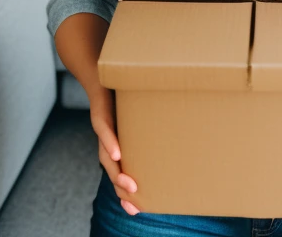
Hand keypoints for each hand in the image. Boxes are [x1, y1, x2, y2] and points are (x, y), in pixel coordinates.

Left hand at [89, 85, 139, 215]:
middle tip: (135, 205)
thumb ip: (152, 128)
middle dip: (121, 189)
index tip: (136, 209)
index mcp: (118, 142)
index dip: (125, 192)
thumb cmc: (124, 92)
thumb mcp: (139, 114)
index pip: (119, 173)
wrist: (100, 72)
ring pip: (105, 155)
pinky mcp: (99, 112)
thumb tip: (182, 136)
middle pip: (111, 170)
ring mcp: (102, 127)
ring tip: (130, 185)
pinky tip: (118, 153)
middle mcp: (108, 139)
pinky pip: (102, 129)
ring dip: (116, 172)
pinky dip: (109, 142)